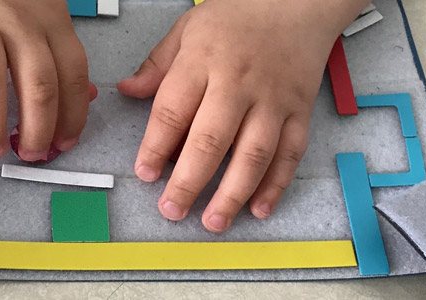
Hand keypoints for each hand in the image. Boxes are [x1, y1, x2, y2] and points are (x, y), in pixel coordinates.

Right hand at [0, 0, 95, 161]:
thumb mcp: (45, 11)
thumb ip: (61, 53)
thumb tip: (84, 98)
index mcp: (51, 22)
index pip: (72, 76)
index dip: (73, 116)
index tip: (65, 143)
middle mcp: (18, 23)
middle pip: (37, 85)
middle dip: (38, 129)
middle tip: (32, 155)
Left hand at [117, 0, 367, 231]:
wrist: (298, 4)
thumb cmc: (240, 16)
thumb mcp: (189, 28)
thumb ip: (158, 64)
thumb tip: (126, 91)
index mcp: (203, 61)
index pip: (173, 110)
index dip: (156, 146)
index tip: (144, 173)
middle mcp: (238, 83)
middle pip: (211, 139)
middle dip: (189, 180)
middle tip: (172, 209)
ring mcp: (272, 100)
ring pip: (253, 154)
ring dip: (233, 193)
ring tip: (213, 221)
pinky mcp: (298, 112)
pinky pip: (289, 154)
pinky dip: (276, 185)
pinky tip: (259, 208)